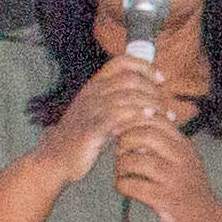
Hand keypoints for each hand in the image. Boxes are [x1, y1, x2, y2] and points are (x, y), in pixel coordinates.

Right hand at [41, 51, 180, 183]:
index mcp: (94, 86)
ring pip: (128, 96)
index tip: (160, 78)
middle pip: (130, 79)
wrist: (55, 159)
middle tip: (166, 106)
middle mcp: (92, 94)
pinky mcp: (90, 130)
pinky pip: (118, 116)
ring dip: (152, 104)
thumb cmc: (83, 137)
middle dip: (153, 90)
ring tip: (166, 116)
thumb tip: (148, 95)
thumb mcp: (98, 112)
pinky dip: (138, 115)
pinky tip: (150, 119)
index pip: (120, 62)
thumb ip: (118, 101)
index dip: (144, 66)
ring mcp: (90, 111)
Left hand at [108, 109, 221, 221]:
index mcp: (186, 147)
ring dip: (121, 166)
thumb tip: (138, 118)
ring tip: (123, 173)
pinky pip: (132, 186)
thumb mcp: (184, 162)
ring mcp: (175, 180)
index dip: (132, 121)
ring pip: (136, 161)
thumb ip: (166, 142)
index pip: (156, 119)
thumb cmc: (189, 192)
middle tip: (121, 154)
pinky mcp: (166, 200)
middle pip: (145, 135)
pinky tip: (125, 188)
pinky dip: (122, 186)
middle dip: (124, 142)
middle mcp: (183, 159)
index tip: (120, 131)